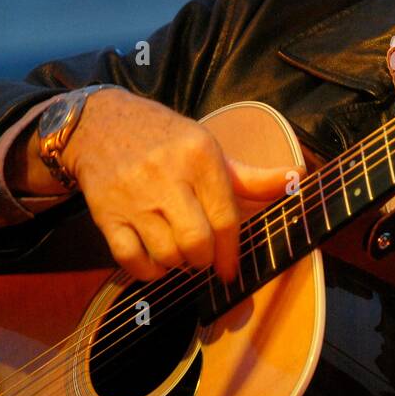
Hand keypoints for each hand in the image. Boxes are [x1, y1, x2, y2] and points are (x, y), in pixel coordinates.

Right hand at [61, 88, 293, 282]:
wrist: (98, 124)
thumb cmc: (164, 140)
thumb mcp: (208, 148)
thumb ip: (250, 176)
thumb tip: (296, 177)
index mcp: (199, 157)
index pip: (225, 218)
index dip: (232, 252)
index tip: (232, 271)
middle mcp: (167, 176)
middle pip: (197, 242)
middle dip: (205, 260)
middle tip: (203, 257)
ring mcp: (134, 197)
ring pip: (166, 254)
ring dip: (178, 265)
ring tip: (179, 252)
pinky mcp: (106, 215)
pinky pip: (131, 259)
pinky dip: (148, 271)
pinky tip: (155, 260)